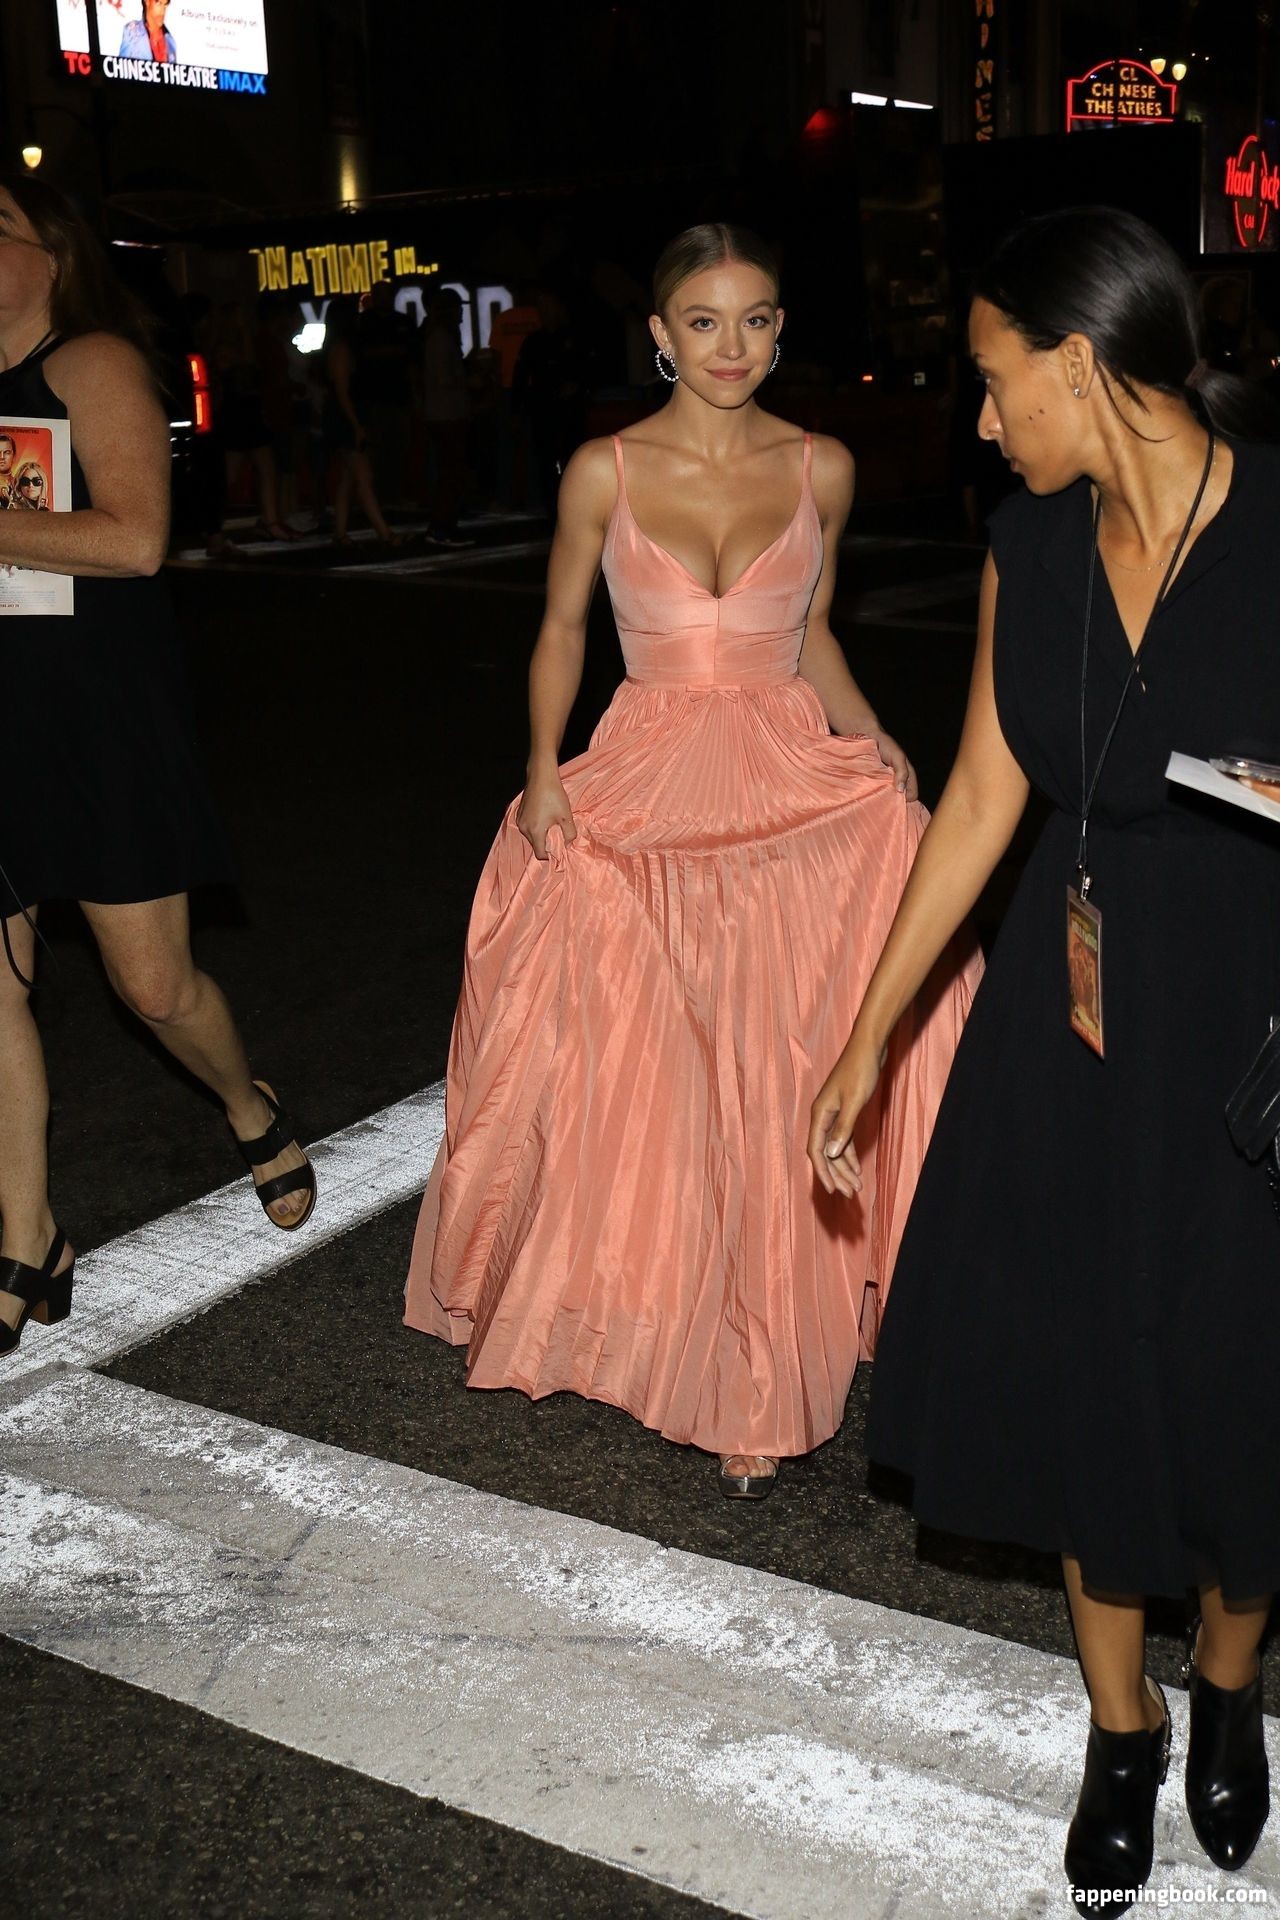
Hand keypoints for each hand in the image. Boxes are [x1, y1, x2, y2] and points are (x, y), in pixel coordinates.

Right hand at [517, 769, 577, 860]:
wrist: (541, 776)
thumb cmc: (553, 795)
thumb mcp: (566, 816)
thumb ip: (569, 834)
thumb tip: (569, 845)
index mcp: (535, 831)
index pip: (540, 854)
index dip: (550, 856)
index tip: (559, 852)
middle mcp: (524, 828)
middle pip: (535, 845)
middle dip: (546, 845)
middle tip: (558, 837)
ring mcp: (520, 820)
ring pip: (531, 836)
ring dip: (541, 835)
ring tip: (552, 826)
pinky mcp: (519, 813)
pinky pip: (527, 827)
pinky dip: (535, 827)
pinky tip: (544, 818)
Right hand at [807, 1035, 884, 1198]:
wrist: (869, 1047)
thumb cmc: (860, 1070)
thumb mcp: (854, 1101)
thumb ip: (843, 1128)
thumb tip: (830, 1155)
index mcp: (820, 1114)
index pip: (816, 1150)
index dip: (823, 1172)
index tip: (833, 1190)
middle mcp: (823, 1116)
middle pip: (826, 1153)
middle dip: (837, 1174)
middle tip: (850, 1194)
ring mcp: (834, 1114)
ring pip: (835, 1148)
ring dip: (844, 1167)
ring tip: (856, 1186)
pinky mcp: (845, 1111)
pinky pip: (843, 1139)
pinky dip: (849, 1154)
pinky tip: (857, 1167)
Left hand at [869, 727, 917, 800]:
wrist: (866, 735)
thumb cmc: (885, 744)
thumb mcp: (898, 756)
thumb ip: (903, 771)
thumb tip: (902, 790)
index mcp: (907, 775)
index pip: (912, 794)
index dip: (908, 801)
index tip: (898, 805)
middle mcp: (897, 780)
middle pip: (901, 798)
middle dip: (896, 803)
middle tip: (887, 806)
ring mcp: (885, 782)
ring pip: (889, 797)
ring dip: (885, 800)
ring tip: (878, 803)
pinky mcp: (874, 781)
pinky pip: (877, 792)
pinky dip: (876, 795)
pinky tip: (870, 798)